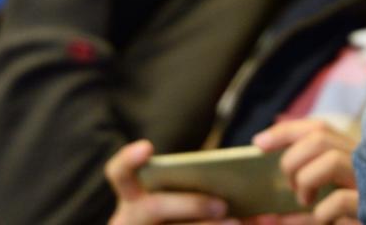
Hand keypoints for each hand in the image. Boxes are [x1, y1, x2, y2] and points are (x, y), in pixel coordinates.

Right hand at [105, 140, 238, 224]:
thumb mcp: (178, 198)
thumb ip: (200, 183)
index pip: (120, 173)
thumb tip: (245, 168)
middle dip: (190, 204)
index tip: (148, 148)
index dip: (129, 160)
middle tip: (222, 204)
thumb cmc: (177, 213)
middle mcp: (130, 220)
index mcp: (132, 197)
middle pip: (154, 207)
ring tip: (237, 222)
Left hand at [252, 120, 359, 223]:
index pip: (317, 127)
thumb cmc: (349, 210)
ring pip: (331, 160)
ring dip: (306, 181)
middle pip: (320, 137)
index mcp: (352, 151)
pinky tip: (322, 218)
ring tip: (304, 201)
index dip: (285, 131)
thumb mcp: (327, 190)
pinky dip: (321, 211)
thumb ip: (303, 176)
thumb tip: (270, 171)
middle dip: (292, 159)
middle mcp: (364, 159)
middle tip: (289, 184)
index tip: (258, 143)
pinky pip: (339, 200)